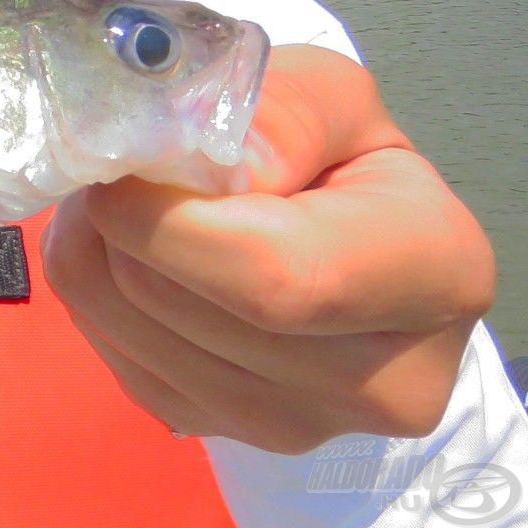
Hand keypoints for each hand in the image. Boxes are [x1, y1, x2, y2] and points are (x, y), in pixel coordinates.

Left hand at [43, 44, 495, 453]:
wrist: (336, 226)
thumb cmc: (334, 151)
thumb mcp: (326, 97)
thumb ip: (271, 116)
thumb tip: (185, 164)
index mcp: (435, 274)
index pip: (273, 275)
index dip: (166, 218)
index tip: (125, 159)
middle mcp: (383, 381)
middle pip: (178, 304)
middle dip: (115, 217)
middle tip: (116, 160)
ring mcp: (298, 424)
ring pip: (128, 329)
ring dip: (93, 246)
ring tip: (126, 196)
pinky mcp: (217, 431)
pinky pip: (111, 356)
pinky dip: (93, 291)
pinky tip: (132, 249)